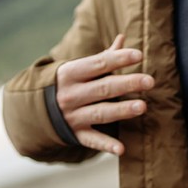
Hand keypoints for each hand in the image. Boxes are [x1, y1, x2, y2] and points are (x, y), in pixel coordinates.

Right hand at [55, 34, 153, 155]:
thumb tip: (123, 38)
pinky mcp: (77, 134)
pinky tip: (121, 148)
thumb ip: (103, 58)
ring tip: (142, 106)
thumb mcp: (78, 69)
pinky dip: (106, 145)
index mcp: (71, 73)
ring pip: (101, 112)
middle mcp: (71, 94)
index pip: (99, 64)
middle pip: (103, 88)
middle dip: (127, 84)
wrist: (37, 110)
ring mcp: (73, 116)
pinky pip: (93, 140)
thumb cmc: (68, 84)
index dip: (119, 59)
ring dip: (122, 110)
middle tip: (149, 81)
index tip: (139, 55)